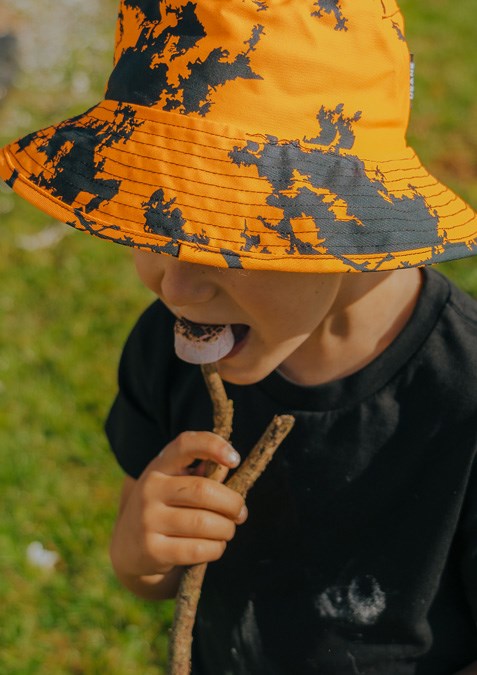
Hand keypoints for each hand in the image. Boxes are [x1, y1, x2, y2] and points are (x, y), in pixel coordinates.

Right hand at [110, 431, 247, 584]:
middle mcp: (150, 489)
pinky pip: (198, 549)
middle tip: (240, 513)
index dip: (213, 446)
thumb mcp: (175, 484)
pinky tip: (215, 546)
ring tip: (227, 530)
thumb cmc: (165, 508)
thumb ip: (202, 474)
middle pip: (204, 490)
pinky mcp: (151, 550)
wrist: (129, 547)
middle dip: (232, 503)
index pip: (186, 444)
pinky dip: (216, 548)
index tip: (235, 459)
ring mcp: (148, 519)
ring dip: (226, 529)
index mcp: (159, 466)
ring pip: (204, 523)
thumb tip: (228, 465)